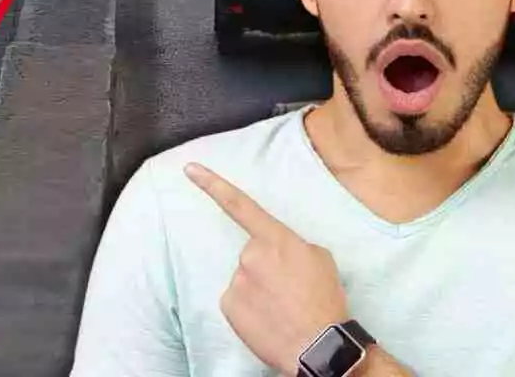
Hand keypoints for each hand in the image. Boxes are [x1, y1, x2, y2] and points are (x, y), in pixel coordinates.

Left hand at [186, 162, 349, 376]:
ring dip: (260, 289)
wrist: (318, 345)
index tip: (189, 169)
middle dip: (267, 268)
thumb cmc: (325, 300)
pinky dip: (251, 308)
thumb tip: (278, 253)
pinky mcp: (228, 305)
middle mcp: (250, 255)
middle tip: (290, 290)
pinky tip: (269, 319)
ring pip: (246, 279)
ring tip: (284, 307)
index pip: (239, 204)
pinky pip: (238, 300)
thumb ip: (292, 245)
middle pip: (253, 255)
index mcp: (275, 239)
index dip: (212, 184)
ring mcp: (236, 280)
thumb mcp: (319, 259)